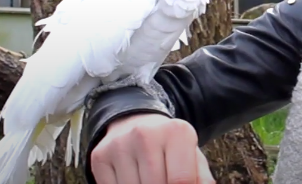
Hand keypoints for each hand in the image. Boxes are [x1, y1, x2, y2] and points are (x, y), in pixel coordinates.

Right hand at [90, 113, 214, 183]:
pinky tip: (133, 179)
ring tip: (148, 179)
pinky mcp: (100, 157)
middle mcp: (146, 134)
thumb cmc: (169, 148)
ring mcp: (120, 145)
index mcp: (177, 132)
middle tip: (162, 181)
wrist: (136, 123)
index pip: (181, 180)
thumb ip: (201, 178)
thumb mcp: (192, 157)